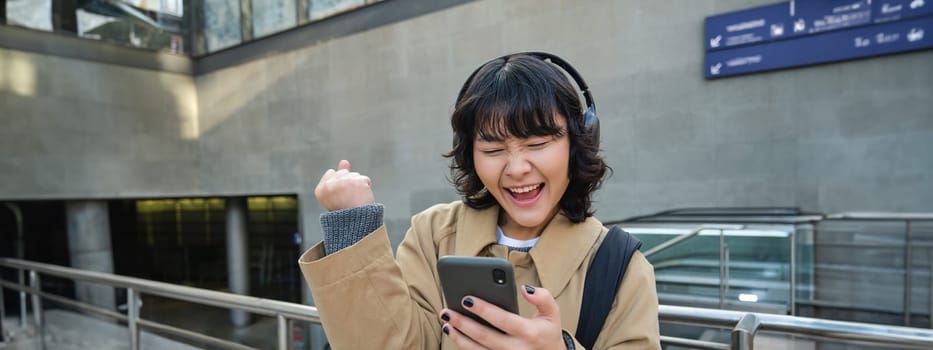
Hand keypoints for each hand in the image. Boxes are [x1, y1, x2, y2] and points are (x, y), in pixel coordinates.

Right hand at [314, 160, 374, 210]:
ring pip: (354, 175)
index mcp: (320, 190)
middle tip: (348, 200)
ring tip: (355, 200)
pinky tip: (362, 197)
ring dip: (358, 185)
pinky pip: (365, 179)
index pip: (331, 173)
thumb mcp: (337, 193)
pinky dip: (366, 187)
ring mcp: (343, 182)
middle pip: (343, 172)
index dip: (339, 185)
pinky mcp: (357, 181)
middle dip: (348, 183)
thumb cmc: (346, 211)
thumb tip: (344, 161)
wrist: (357, 222)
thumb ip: (338, 176)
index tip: (340, 197)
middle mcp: (330, 185)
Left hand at [439, 285, 565, 349]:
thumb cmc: (547, 333)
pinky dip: (463, 345)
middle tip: (447, 310)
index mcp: (530, 333)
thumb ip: (543, 297)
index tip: (467, 299)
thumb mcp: (552, 314)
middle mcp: (516, 349)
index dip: (484, 310)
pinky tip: (453, 333)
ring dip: (458, 337)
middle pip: (485, 336)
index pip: (503, 320)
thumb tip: (525, 288)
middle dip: (463, 323)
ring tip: (446, 322)